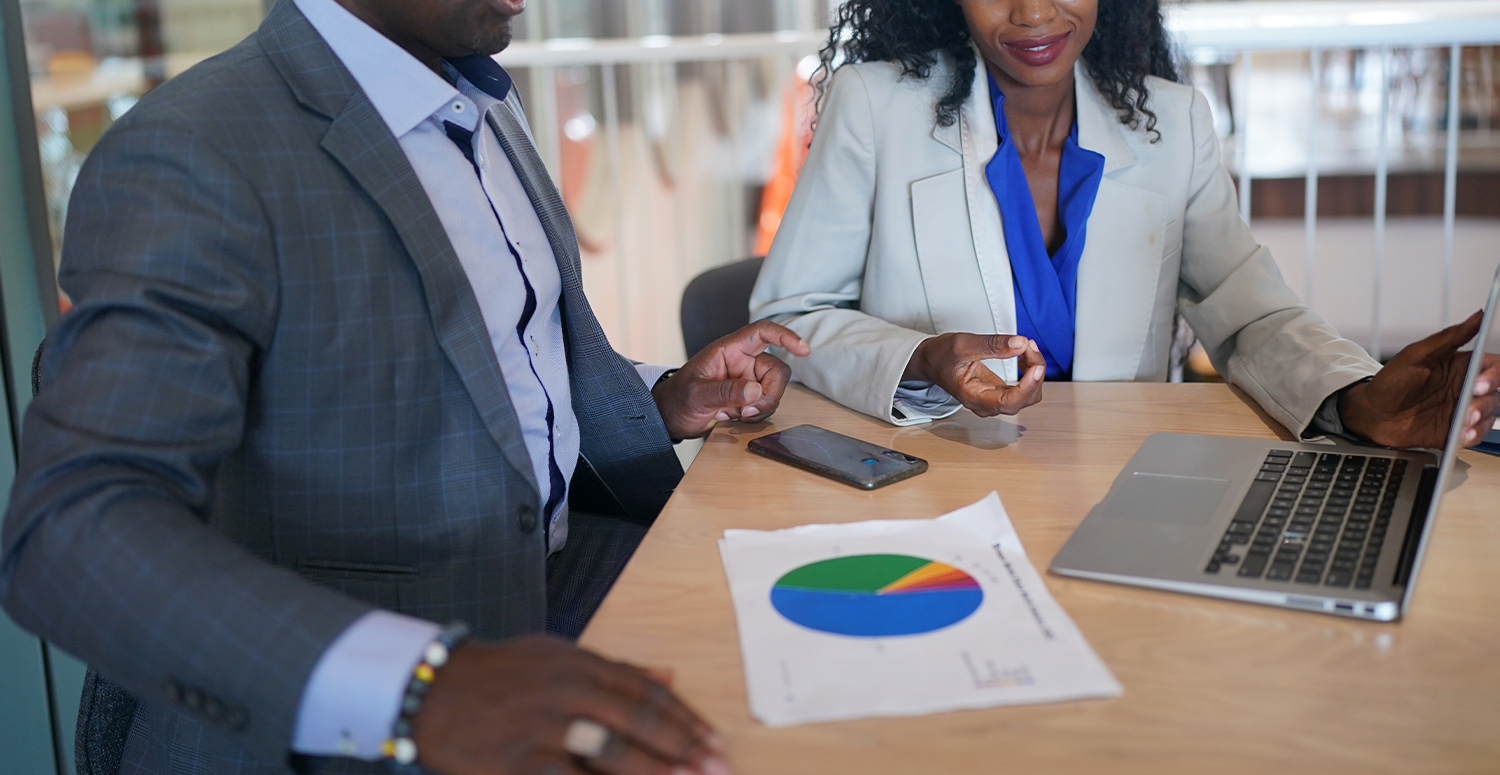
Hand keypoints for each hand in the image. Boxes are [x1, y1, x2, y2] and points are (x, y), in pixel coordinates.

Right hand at [412, 636, 729, 774]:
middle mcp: (566, 692)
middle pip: (638, 722)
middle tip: (719, 769)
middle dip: (684, 750)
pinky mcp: (517, 765)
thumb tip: (671, 674)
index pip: (646, 693)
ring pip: (611, 755)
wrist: (431, 689)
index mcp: (580, 664)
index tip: (715, 743)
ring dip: (655, 773)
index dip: (686, 720)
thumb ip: (616, 668)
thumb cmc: (502, 674)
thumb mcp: (557, 656)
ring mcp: (542, 730)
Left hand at [651, 321, 809, 439]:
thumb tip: (755, 391)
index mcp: (729, 350)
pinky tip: (733, 417)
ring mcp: (748, 380)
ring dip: (761, 407)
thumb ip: (725, 392)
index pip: (762, 332)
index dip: (784, 336)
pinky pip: (767, 404)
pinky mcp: (749, 397)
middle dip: (769, 394)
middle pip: (777, 370)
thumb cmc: (677, 398)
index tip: (802, 349)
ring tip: (733, 414)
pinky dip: (756, 415)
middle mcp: (743, 362)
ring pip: (774, 390)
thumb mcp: (696, 395)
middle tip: (747, 410)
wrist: (671, 417)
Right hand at [903, 333, 1045, 416]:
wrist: (931, 360)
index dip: (1027, 387)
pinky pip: (1024, 388)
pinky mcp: (999, 393)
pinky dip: (1029, 371)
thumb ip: (992, 345)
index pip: (1008, 403)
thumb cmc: (941, 355)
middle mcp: (985, 404)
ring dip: (1034, 371)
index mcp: (973, 397)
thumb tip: (1020, 344)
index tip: (1035, 367)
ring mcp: (994, 400)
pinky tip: (1023, 355)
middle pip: (1023, 399)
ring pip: (1027, 395)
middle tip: (1028, 346)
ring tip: (1026, 348)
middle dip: (1033, 372)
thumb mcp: (962, 344)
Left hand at [1340, 311, 1499, 447]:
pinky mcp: (1455, 431)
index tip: (1480, 384)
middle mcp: (1467, 388)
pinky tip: (1461, 437)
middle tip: (1468, 409)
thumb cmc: (1390, 380)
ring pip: (1489, 415)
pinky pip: (1474, 435)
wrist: (1370, 413)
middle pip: (1495, 393)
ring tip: (1462, 425)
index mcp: (1462, 366)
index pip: (1493, 366)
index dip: (1494, 375)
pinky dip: (1472, 437)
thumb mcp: (1416, 355)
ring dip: (1480, 421)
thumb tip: (1478, 315)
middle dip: (1485, 402)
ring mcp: (1462, 410)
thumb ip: (1449, 337)